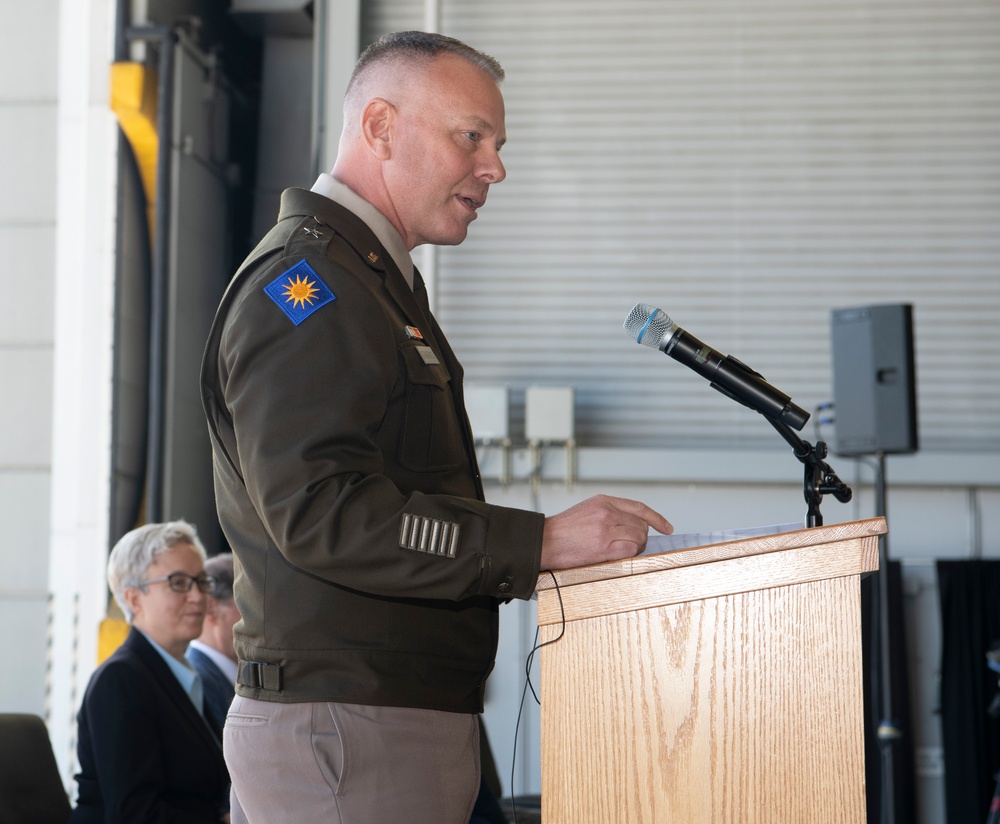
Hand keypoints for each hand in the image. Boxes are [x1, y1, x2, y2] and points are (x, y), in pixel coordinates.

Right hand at [540, 494, 672, 570]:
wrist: (545, 541)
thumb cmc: (564, 529)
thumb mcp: (587, 509)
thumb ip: (609, 512)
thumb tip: (631, 523)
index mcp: (603, 501)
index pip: (639, 507)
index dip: (657, 518)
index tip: (667, 527)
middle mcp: (607, 512)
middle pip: (641, 525)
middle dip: (641, 537)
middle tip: (630, 545)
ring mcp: (606, 529)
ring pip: (639, 538)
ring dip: (636, 547)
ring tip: (621, 550)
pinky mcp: (604, 547)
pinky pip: (631, 550)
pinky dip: (630, 554)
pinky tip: (618, 556)